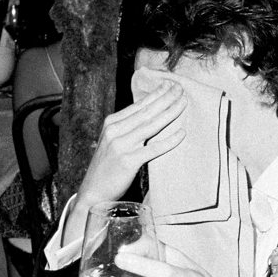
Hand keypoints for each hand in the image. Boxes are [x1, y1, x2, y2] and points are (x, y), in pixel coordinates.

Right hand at [75, 81, 191, 207]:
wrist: (94, 191)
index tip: (170, 85)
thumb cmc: (107, 167)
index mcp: (111, 124)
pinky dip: (169, 140)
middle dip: (166, 98)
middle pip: (146, 111)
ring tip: (184, 103)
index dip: (156, 94)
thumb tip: (148, 115)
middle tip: (181, 88)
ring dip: (170, 112)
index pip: (138, 105)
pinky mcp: (128, 161)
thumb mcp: (112, 142)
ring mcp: (121, 146)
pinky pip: (153, 149)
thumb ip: (126, 128)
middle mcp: (115, 131)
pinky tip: (182, 133)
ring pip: (151, 125)